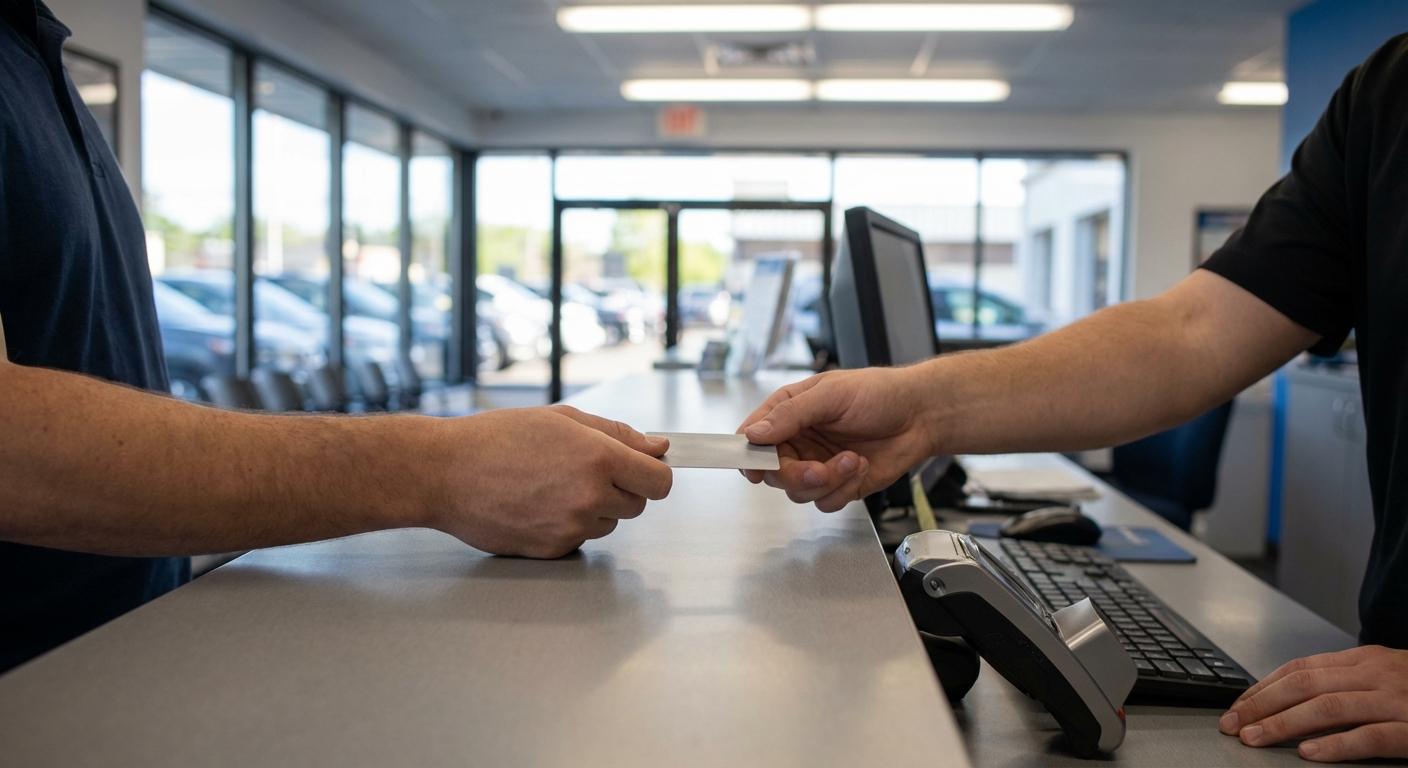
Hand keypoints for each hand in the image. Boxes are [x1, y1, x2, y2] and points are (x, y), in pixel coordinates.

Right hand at [434, 405, 672, 557]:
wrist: (445, 474)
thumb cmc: (497, 439)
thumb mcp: (562, 419)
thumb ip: (618, 434)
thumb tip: (659, 447)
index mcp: (598, 457)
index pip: (660, 481)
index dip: (655, 473)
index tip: (644, 469)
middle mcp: (590, 496)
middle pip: (638, 504)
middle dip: (622, 488)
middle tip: (584, 470)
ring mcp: (572, 527)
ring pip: (609, 523)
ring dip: (594, 507)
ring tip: (552, 485)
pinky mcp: (553, 549)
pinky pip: (580, 538)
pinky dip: (569, 525)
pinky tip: (538, 504)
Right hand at [736, 367, 935, 511]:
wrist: (921, 416)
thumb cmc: (880, 394)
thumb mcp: (832, 395)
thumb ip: (791, 415)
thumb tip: (754, 434)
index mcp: (789, 412)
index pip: (753, 436)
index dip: (748, 454)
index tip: (755, 469)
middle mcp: (798, 441)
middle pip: (773, 472)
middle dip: (796, 476)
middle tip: (818, 470)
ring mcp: (817, 464)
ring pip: (798, 492)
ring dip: (828, 481)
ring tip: (853, 460)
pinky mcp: (839, 484)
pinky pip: (825, 502)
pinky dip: (844, 489)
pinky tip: (861, 466)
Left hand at [1220, 645, 1407, 761]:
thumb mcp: (1383, 675)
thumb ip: (1343, 681)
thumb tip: (1291, 696)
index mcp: (1364, 660)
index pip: (1300, 668)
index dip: (1263, 687)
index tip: (1236, 706)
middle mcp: (1376, 675)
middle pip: (1305, 685)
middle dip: (1261, 704)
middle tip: (1232, 724)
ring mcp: (1396, 702)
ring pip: (1330, 707)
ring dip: (1285, 723)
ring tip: (1256, 738)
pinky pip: (1372, 737)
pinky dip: (1338, 746)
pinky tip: (1310, 754)